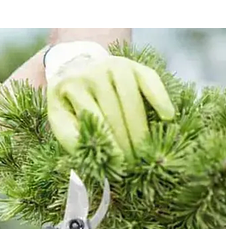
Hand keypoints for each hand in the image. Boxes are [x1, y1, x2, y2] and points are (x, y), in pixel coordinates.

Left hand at [45, 41, 175, 159]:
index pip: (93, 119)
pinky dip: (160, 98)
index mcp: (69, 87)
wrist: (74, 68)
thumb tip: (93, 158)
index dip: (108, 143)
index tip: (118, 163)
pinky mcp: (134, 64)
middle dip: (126, 141)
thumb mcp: (60, 119)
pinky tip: (168, 116)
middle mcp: (92, 73)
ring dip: (141, 128)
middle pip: (114, 112)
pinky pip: (150, 80)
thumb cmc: (69, 103)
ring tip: (146, 151)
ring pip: (132, 100)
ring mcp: (114, 65)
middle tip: (135, 164)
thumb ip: (70, 138)